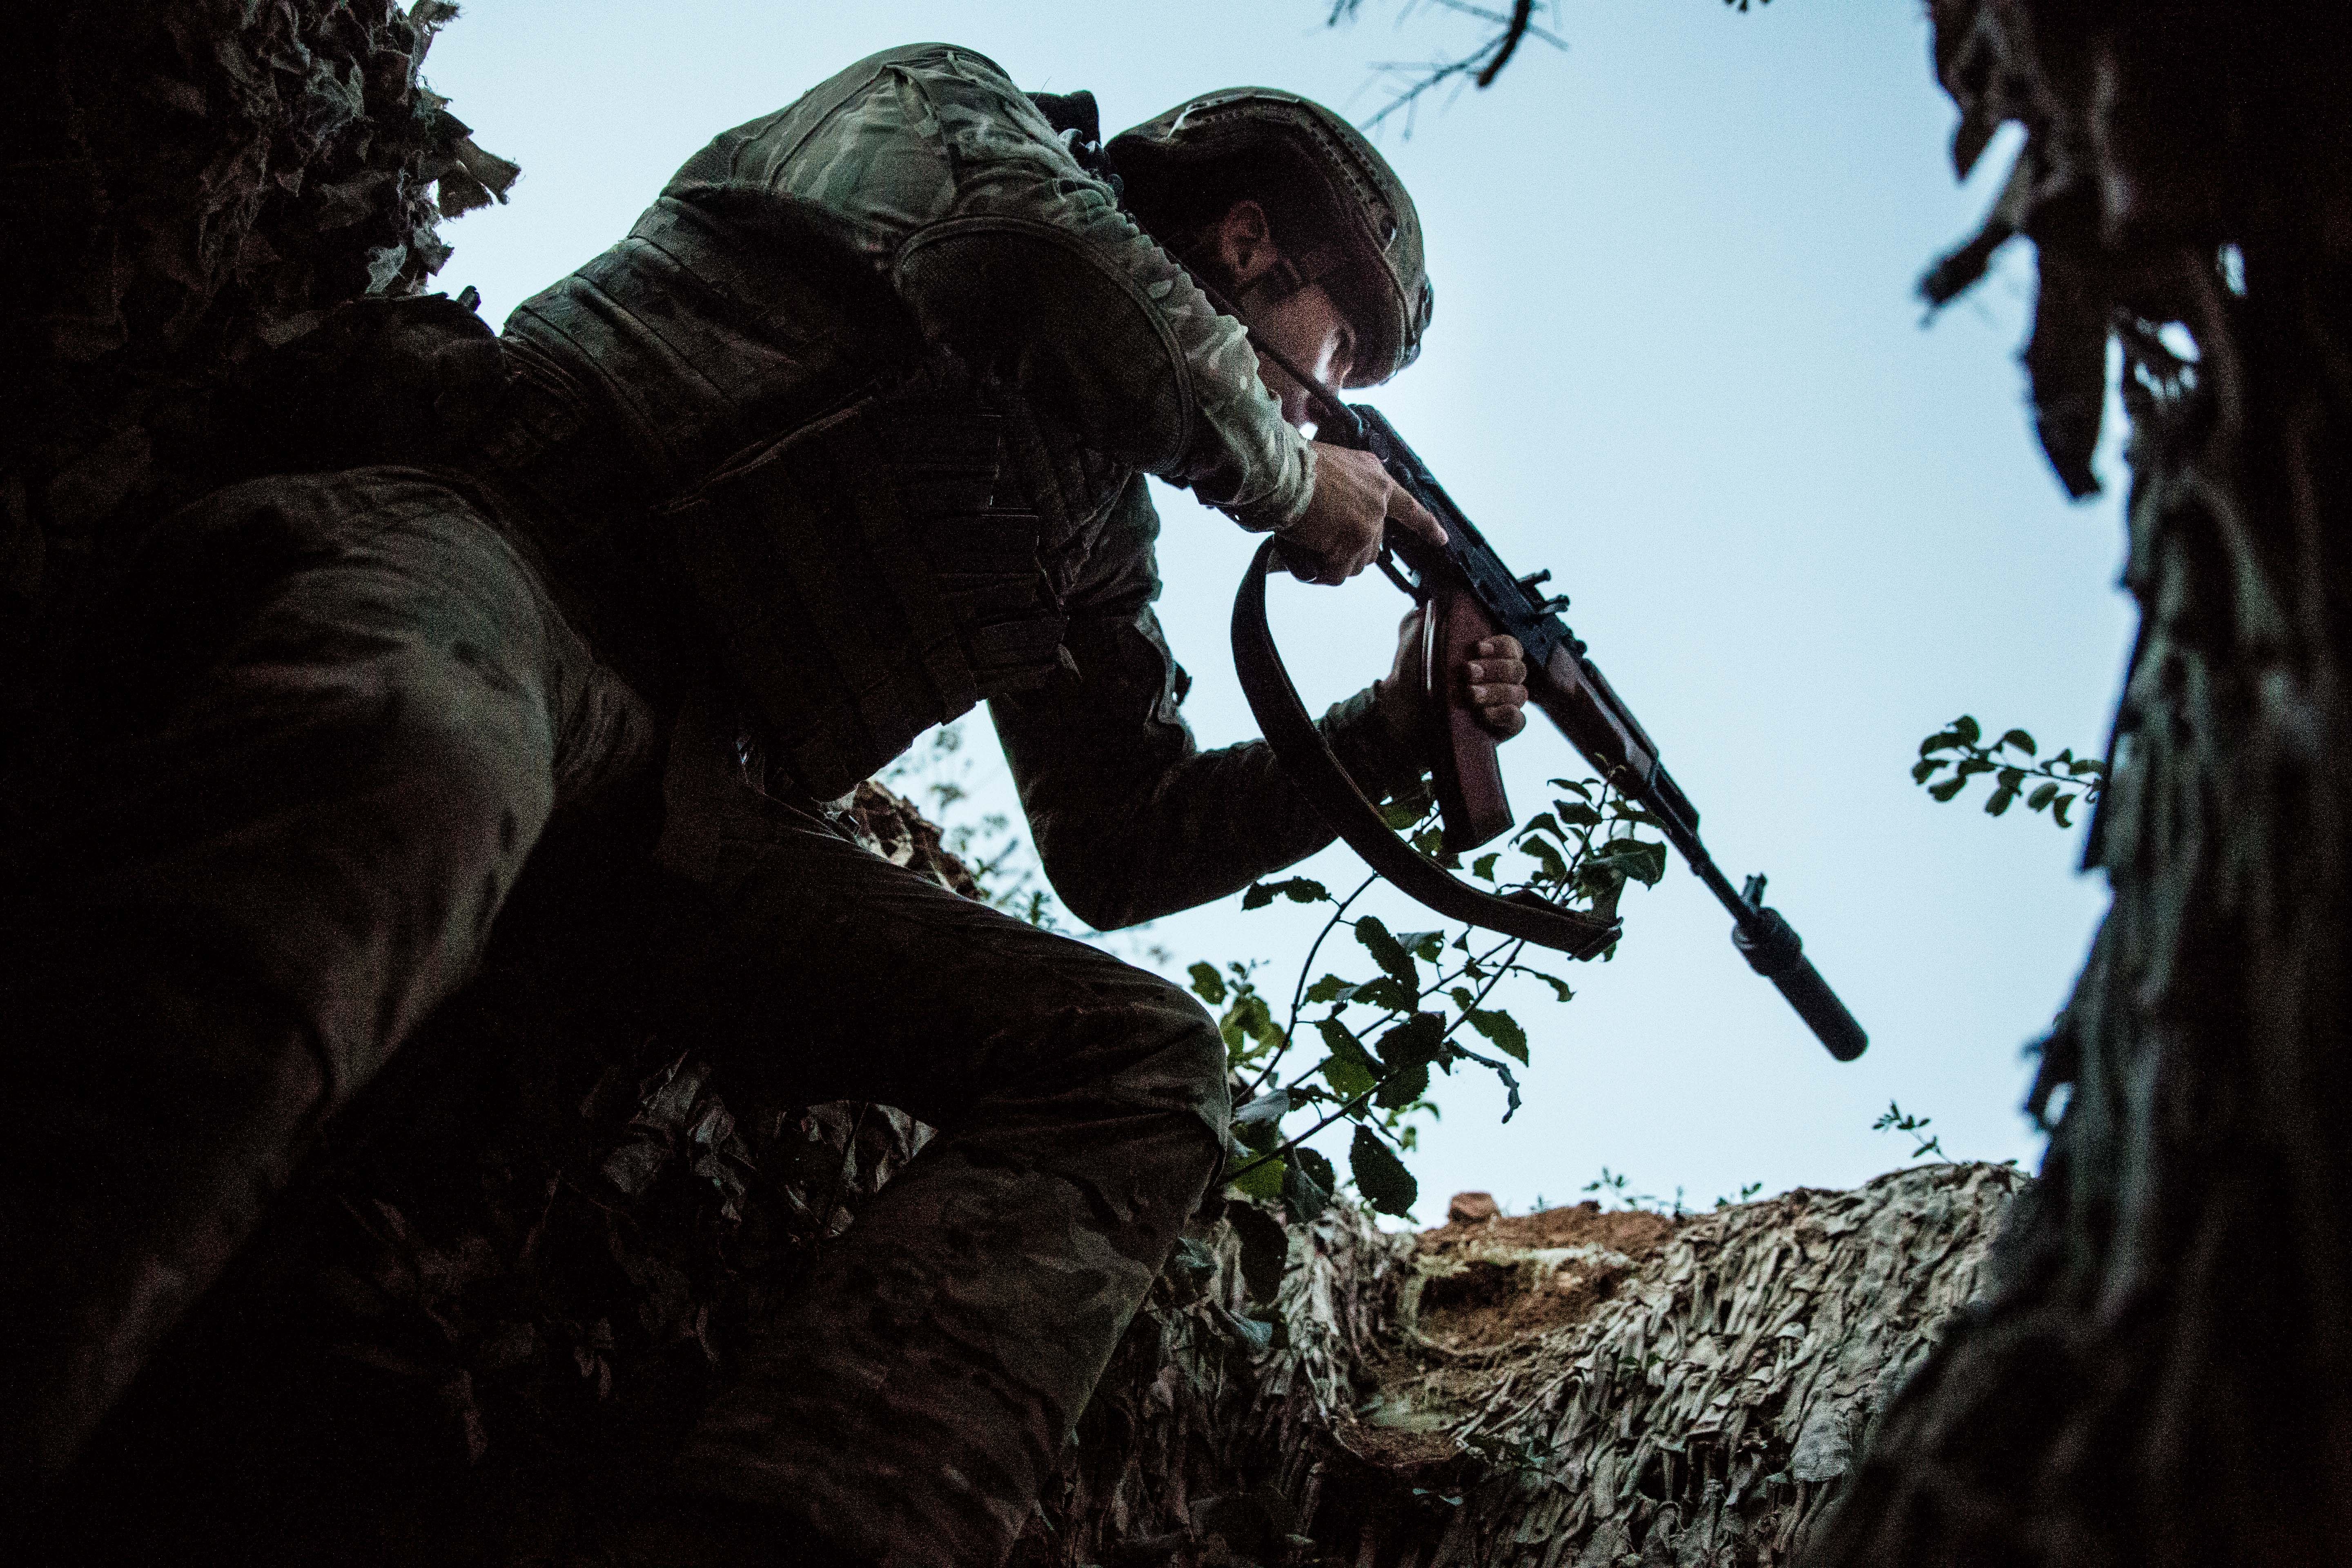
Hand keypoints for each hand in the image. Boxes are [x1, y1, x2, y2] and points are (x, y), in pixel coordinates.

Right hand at [1274, 443, 1446, 584]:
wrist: (1282, 469)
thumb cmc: (1293, 466)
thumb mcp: (1332, 467)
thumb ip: (1346, 491)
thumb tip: (1335, 526)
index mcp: (1374, 476)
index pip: (1408, 506)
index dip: (1425, 525)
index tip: (1441, 539)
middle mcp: (1378, 499)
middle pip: (1372, 544)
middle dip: (1347, 551)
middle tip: (1318, 542)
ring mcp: (1369, 521)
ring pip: (1355, 563)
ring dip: (1332, 562)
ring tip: (1308, 546)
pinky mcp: (1354, 541)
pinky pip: (1336, 573)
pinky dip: (1320, 573)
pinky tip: (1306, 561)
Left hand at [1373, 610, 1529, 741]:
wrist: (1397, 706)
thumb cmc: (1408, 670)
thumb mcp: (1415, 631)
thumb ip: (1432, 610)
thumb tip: (1446, 595)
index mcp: (1484, 656)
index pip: (1510, 645)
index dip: (1499, 645)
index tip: (1476, 648)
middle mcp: (1495, 678)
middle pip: (1517, 669)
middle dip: (1493, 670)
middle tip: (1466, 673)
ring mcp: (1499, 703)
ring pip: (1519, 694)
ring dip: (1495, 691)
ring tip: (1468, 695)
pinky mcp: (1499, 729)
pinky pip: (1518, 720)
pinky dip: (1505, 714)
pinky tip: (1483, 714)